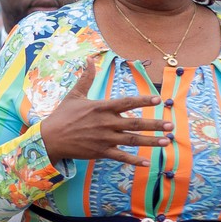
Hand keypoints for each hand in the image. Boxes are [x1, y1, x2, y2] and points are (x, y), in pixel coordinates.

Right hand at [38, 57, 170, 163]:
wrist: (49, 138)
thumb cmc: (62, 116)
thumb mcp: (74, 94)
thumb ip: (86, 78)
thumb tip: (89, 59)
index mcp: (101, 107)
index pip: (127, 102)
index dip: (143, 101)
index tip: (158, 100)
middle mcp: (106, 123)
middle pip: (135, 123)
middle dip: (154, 124)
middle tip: (170, 125)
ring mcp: (104, 139)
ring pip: (131, 140)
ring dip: (150, 142)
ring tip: (166, 142)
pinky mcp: (100, 152)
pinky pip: (120, 157)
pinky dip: (133, 160)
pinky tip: (147, 162)